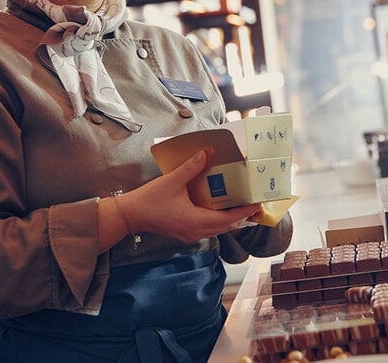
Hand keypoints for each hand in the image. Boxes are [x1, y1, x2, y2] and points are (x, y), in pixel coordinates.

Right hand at [123, 149, 261, 242]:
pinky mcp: (185, 233)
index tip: (257, 204)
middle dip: (241, 216)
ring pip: (217, 230)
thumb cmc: (150, 200)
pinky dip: (218, 221)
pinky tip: (219, 210)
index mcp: (195, 221)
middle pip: (226, 227)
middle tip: (254, 204)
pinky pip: (208, 230)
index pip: (227, 219)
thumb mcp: (172, 181)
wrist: (131, 215)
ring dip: (230, 220)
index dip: (244, 212)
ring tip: (241, 207)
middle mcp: (196, 231)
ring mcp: (190, 234)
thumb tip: (206, 153)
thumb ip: (191, 167)